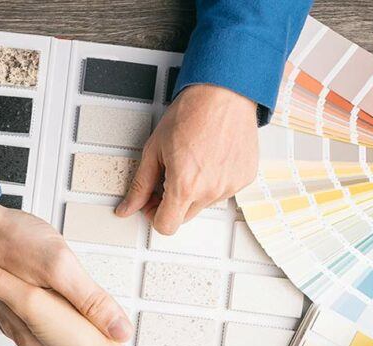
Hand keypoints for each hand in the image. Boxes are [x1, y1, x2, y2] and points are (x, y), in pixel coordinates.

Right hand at [0, 190, 132, 345]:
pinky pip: (24, 318)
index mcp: (29, 328)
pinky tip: (47, 310)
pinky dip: (37, 320)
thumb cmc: (9, 239)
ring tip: (72, 344)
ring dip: (53, 344)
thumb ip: (89, 301)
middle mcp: (16, 326)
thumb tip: (120, 331)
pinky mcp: (2, 296)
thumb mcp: (59, 268)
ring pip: (35, 340)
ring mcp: (7, 312)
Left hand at [116, 84, 258, 232]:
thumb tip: (127, 207)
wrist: (223, 93)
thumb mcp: (154, 149)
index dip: (154, 215)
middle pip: (184, 217)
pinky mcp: (245, 178)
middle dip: (172, 202)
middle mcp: (211, 190)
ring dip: (194, 190)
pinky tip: (210, 157)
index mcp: (185, 186)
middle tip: (168, 175)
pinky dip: (214, 180)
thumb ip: (140, 184)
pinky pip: (223, 190)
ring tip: (192, 159)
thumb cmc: (191, 113)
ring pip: (203, 203)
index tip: (152, 201)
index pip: (166, 226)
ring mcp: (230, 186)